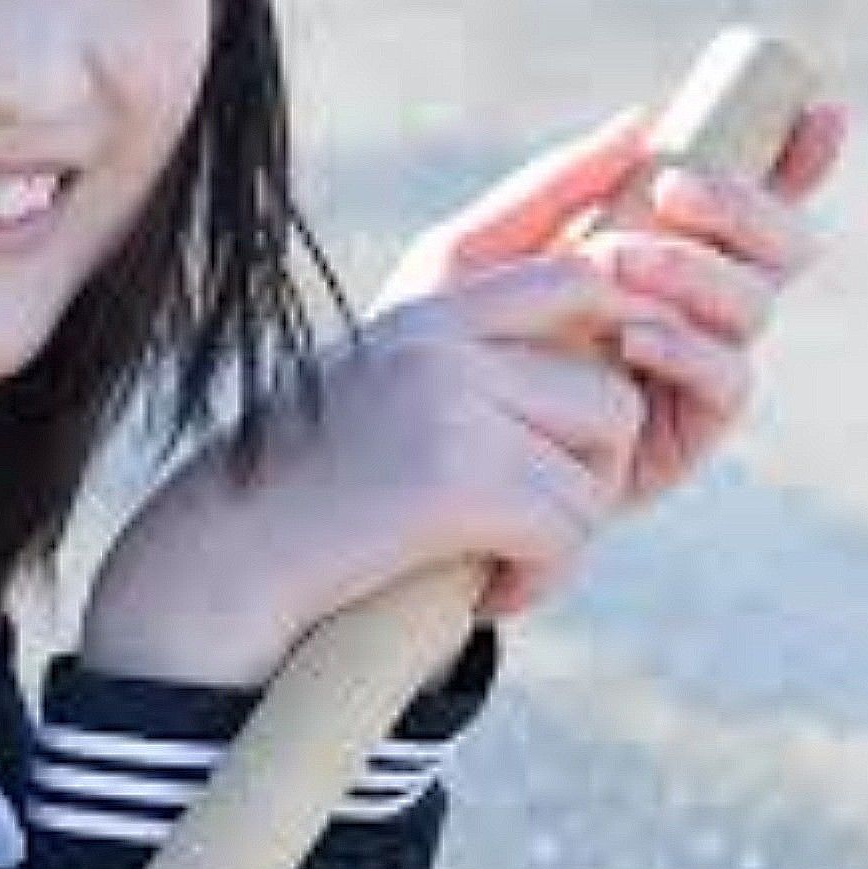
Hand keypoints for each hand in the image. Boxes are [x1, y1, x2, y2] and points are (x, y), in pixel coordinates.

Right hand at [78, 243, 651, 678]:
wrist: (221, 563)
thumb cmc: (301, 493)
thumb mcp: (377, 394)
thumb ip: (463, 361)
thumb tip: (583, 331)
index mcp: (427, 312)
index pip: (571, 276)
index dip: (629, 307)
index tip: (646, 330)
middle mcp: (441, 341)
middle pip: (608, 389)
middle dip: (593, 472)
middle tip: (533, 524)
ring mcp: (448, 402)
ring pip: (600, 464)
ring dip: (567, 533)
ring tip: (499, 561)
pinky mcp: (455, 478)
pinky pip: (566, 530)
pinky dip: (540, 580)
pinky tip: (486, 593)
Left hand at [381, 88, 852, 521]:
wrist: (414, 450)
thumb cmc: (436, 343)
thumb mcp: (478, 249)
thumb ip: (555, 185)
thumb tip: (642, 119)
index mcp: (661, 249)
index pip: (752, 200)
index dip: (800, 157)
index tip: (819, 113)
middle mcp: (695, 306)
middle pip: (782, 248)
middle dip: (747, 207)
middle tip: (674, 189)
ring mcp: (696, 368)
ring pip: (758, 305)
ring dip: (699, 271)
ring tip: (620, 261)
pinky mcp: (686, 434)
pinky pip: (729, 381)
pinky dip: (689, 348)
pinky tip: (636, 338)